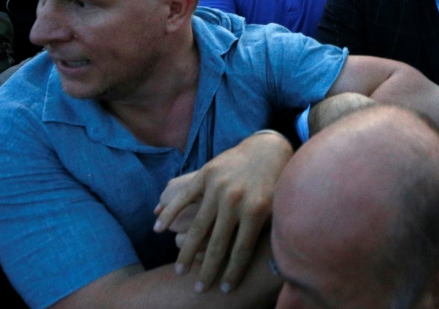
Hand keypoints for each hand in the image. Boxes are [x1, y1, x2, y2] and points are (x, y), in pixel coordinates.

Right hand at [153, 131, 292, 292]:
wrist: (268, 149)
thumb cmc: (276, 183)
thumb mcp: (279, 207)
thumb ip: (271, 231)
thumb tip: (275, 263)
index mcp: (256, 210)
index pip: (240, 251)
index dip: (232, 273)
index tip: (224, 289)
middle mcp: (235, 200)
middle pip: (217, 245)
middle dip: (207, 270)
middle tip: (199, 289)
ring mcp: (218, 187)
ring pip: (196, 227)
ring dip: (186, 252)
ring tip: (180, 271)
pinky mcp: (205, 174)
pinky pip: (183, 198)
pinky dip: (169, 214)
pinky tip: (158, 230)